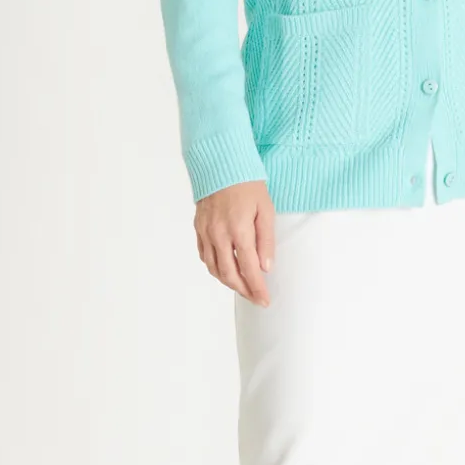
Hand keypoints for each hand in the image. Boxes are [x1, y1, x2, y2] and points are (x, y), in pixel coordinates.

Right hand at [194, 179, 274, 305]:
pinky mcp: (198, 228)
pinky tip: (225, 269)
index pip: (249, 269)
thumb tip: (266, 267)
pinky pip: (205, 256)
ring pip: (214, 269)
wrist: (221, 164)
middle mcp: (219, 234)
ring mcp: (206, 232)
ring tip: (243, 287)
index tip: (264, 300)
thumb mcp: (265, 210)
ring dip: (229, 282)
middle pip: (229, 275)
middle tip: (255, 298)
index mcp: (239, 230)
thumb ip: (266, 240)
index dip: (257, 288)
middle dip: (243, 290)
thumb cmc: (247, 184)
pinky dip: (215, 268)